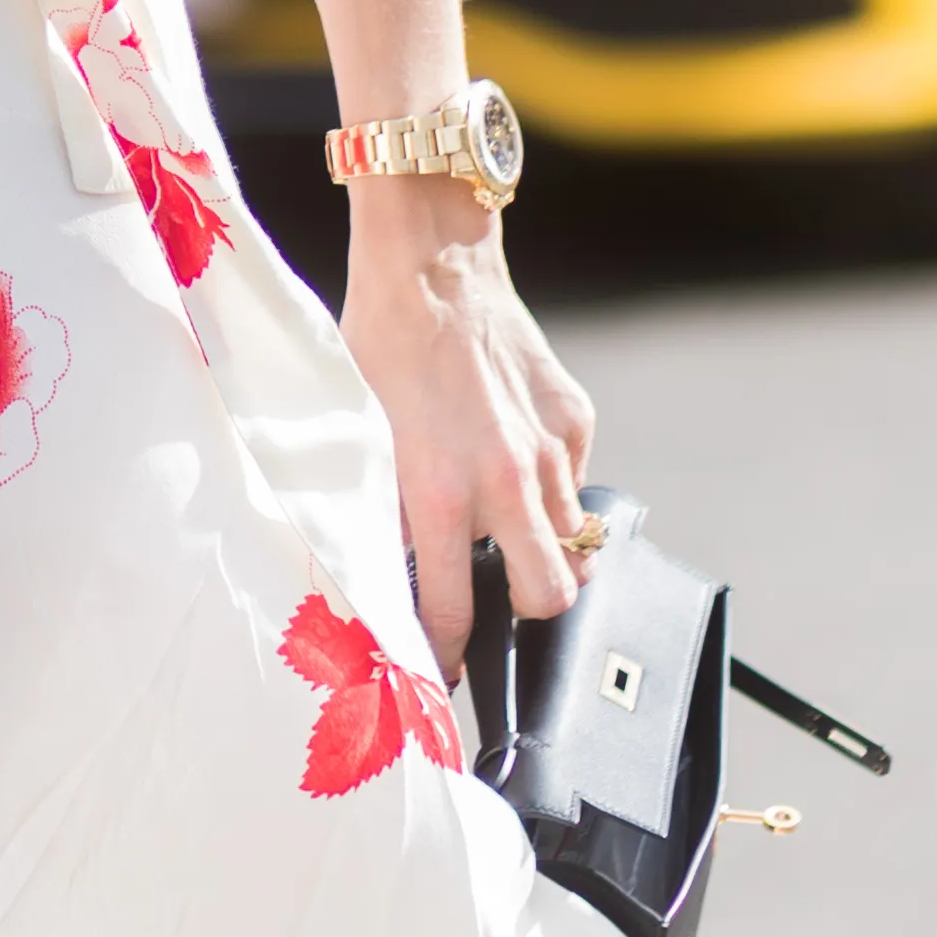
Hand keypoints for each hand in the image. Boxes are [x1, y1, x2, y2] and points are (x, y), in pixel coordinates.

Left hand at [338, 175, 594, 670]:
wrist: (429, 266)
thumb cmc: (378, 346)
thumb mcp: (358, 440)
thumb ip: (386, 511)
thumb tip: (393, 570)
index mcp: (438, 493)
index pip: (453, 611)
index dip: (443, 655)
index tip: (439, 670)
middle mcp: (504, 481)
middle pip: (552, 597)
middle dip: (526, 612)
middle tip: (497, 595)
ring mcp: (548, 450)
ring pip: (576, 543)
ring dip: (546, 549)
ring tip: (508, 529)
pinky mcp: (575, 417)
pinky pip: (577, 480)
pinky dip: (554, 487)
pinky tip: (517, 460)